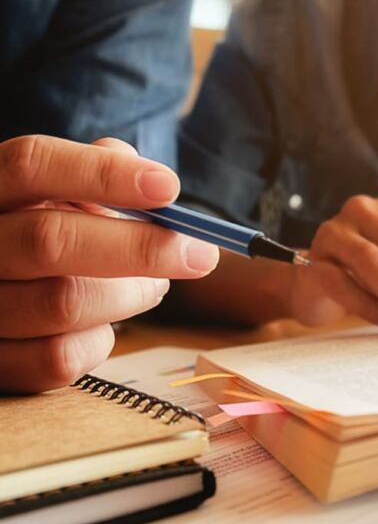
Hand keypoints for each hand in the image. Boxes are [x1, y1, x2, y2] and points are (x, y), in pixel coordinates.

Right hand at [0, 135, 219, 391]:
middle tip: (198, 253)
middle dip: (141, 247)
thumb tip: (156, 185)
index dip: (104, 175)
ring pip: (64, 303)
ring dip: (131, 295)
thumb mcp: (54, 189)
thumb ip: (96, 172)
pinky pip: (56, 358)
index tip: (170, 188)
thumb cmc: (37, 228)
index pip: (33, 165)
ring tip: (154, 285)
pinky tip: (107, 323)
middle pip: (51, 241)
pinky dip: (99, 341)